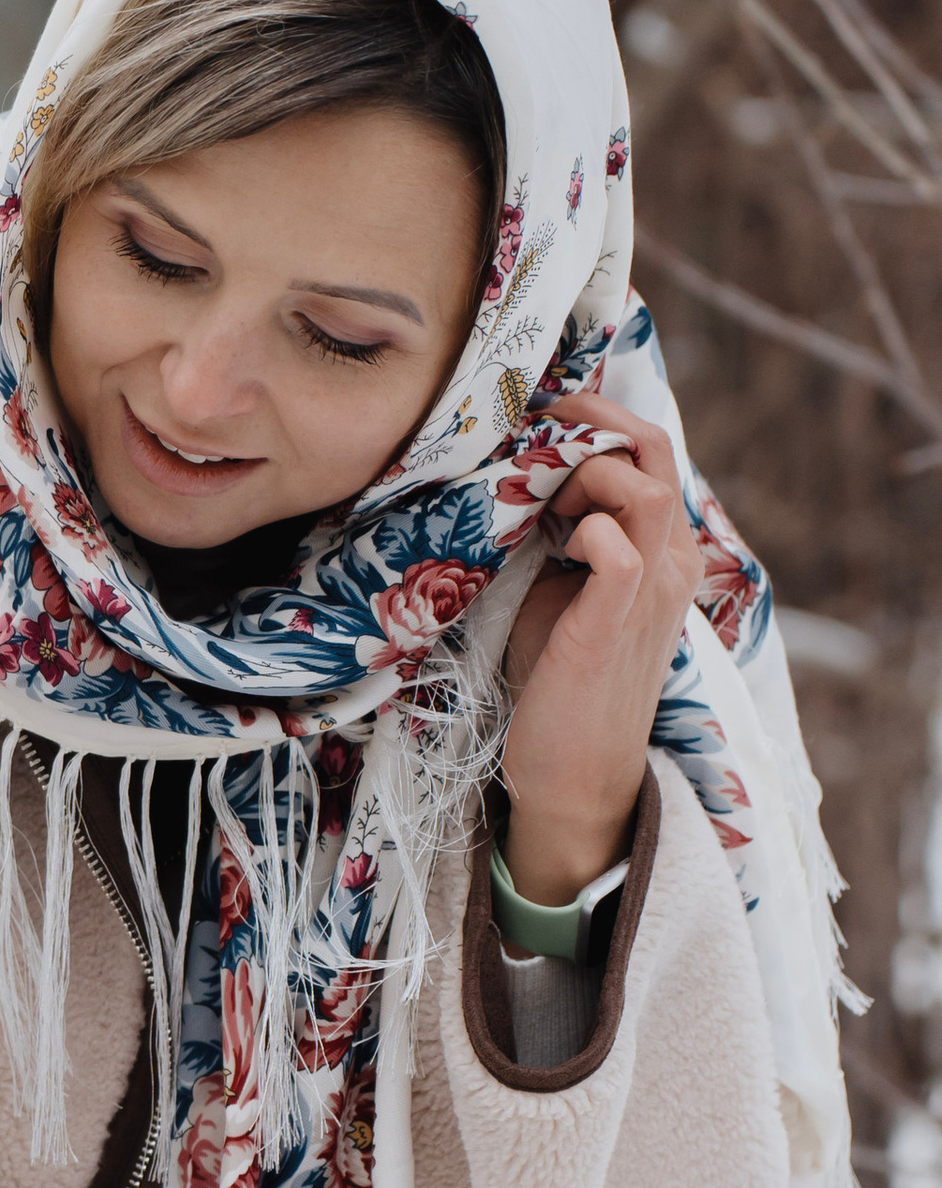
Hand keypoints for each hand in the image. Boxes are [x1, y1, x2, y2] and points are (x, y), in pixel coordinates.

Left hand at [498, 393, 702, 909]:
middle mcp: (672, 558)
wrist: (572, 768)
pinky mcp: (615, 624)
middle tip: (534, 425)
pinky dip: (583, 530)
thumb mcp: (559, 585)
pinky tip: (553, 546)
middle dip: (592, 420)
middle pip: (656, 446)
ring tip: (541, 501)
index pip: (651, 448)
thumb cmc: (559, 675)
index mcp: (661, 544)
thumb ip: (557, 531)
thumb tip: (516, 476)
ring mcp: (652, 590)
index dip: (596, 420)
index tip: (536, 421)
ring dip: (584, 473)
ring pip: (645, 485)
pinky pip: (619, 550)